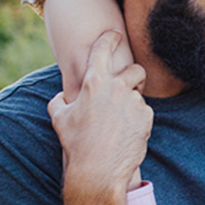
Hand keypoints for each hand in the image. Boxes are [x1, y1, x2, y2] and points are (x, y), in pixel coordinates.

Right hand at [48, 31, 150, 194]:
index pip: (103, 49)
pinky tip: (125, 133)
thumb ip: (58, 102)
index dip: (110, 38)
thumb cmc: (76, 144)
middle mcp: (117, 87)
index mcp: (94, 82)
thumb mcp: (59, 119)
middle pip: (135, 69)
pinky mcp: (146, 117)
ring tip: (119, 122)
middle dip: (133, 75)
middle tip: (127, 87)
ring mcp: (134, 102)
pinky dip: (137, 119)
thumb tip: (61, 97)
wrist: (98, 170)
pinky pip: (144, 112)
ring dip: (132, 103)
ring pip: (139, 94)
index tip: (115, 34)